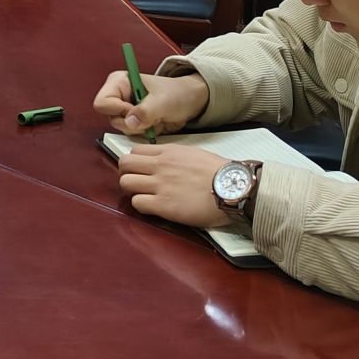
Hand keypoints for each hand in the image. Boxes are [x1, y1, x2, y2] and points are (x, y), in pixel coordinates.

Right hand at [93, 67, 209, 137]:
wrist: (191, 101)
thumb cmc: (177, 93)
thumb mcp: (162, 101)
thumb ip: (145, 111)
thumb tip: (129, 122)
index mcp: (119, 83)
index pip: (103, 103)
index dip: (119, 111)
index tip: (136, 110)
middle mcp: (118, 96)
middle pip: (112, 118)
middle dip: (133, 122)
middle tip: (151, 116)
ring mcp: (125, 109)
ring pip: (122, 128)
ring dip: (141, 128)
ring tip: (156, 118)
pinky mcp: (133, 121)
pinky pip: (132, 134)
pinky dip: (145, 132)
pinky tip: (156, 123)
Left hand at [116, 144, 234, 229]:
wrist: (234, 188)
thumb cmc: (220, 172)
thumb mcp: (193, 154)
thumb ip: (174, 156)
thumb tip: (163, 161)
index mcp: (167, 152)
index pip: (135, 151)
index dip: (135, 162)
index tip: (141, 170)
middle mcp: (159, 166)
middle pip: (124, 164)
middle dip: (127, 174)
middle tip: (138, 183)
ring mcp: (160, 185)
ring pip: (125, 182)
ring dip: (131, 190)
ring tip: (144, 196)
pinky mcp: (164, 205)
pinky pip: (137, 203)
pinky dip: (140, 206)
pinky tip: (153, 208)